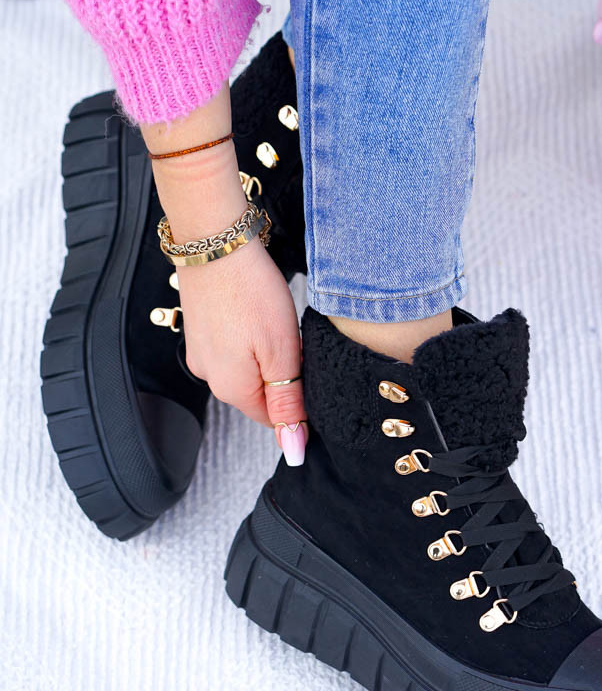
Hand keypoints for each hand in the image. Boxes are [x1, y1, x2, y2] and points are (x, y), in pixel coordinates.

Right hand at [142, 85, 306, 465]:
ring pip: (247, 369)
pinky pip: (232, 347)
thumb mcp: (281, 352)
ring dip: (267, 355)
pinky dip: (250, 337)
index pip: (274, 419)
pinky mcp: (199, 328)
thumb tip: (292, 451)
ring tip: (277, 323)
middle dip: (283, 377)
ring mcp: (200, 352)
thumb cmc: (251, 292)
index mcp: (232, 389)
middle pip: (259, 394)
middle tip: (297, 341)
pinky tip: (258, 314)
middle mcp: (209, 377)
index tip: (312, 373)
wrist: (214, 239)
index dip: (298, 404)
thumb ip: (287, 404)